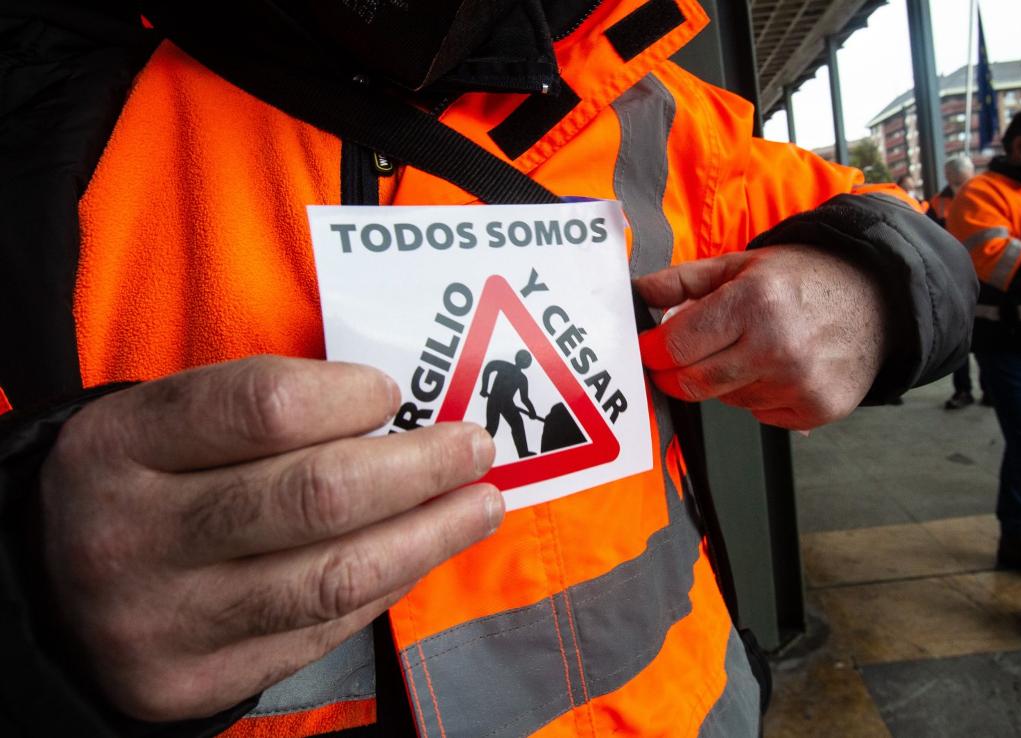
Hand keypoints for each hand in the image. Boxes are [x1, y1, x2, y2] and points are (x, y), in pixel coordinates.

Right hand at [39, 356, 500, 720]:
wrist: (52, 593)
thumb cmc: (143, 485)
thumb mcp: (165, 425)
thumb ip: (262, 410)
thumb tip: (400, 413)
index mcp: (122, 446)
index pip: (261, 407)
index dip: (348, 396)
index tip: (393, 393)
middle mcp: (132, 536)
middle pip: (315, 496)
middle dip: (419, 467)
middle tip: (474, 446)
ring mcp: (163, 621)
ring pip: (333, 576)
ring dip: (430, 536)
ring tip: (481, 505)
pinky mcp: (195, 683)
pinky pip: (321, 631)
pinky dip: (386, 586)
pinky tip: (419, 553)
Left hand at [634, 244, 888, 429]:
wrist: (877, 299)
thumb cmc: (806, 279)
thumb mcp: (742, 265)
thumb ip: (684, 281)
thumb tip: (638, 292)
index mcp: (752, 303)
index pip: (677, 346)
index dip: (654, 351)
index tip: (650, 348)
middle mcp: (776, 346)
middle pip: (694, 383)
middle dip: (675, 374)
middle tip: (679, 359)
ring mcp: (798, 383)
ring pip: (727, 400)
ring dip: (724, 381)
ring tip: (749, 350)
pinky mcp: (816, 409)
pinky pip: (760, 414)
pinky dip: (758, 396)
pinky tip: (778, 369)